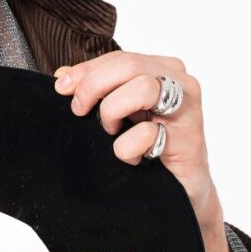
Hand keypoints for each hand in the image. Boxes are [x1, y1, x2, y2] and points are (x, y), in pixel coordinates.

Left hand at [52, 51, 239, 251]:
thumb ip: (95, 91)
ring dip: (114, 112)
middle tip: (81, 112)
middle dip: (94, 88)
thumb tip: (61, 76)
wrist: (179, 194)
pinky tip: (133, 159)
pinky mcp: (189, 140)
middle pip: (128, 65)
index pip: (119, 57)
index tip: (61, 89)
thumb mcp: (116, 114)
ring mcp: (188, 110)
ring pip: (142, 88)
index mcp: (162, 69)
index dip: (85, 71)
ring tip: (112, 133)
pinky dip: (126, 149)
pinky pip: (145, 134)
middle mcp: (180, 83)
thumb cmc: (147, 149)